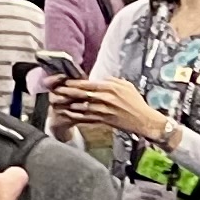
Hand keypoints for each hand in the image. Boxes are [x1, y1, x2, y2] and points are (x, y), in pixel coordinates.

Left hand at [48, 75, 166, 144]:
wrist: (144, 120)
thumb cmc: (136, 102)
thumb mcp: (125, 85)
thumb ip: (111, 80)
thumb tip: (98, 79)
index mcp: (110, 88)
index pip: (87, 84)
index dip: (73, 83)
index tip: (63, 81)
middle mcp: (105, 99)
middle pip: (81, 94)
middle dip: (66, 92)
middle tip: (54, 90)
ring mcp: (103, 111)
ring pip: (80, 107)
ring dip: (67, 105)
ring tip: (56, 102)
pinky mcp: (103, 121)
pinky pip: (86, 118)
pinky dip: (75, 116)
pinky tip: (67, 114)